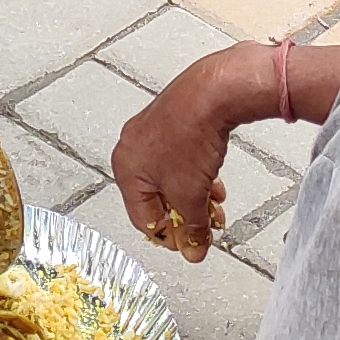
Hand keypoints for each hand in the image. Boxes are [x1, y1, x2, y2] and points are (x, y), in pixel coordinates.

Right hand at [113, 59, 237, 257]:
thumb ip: (192, 227)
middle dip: (185, 215)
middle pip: (157, 198)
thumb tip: (192, 247)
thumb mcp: (190, 195)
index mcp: (125, 167)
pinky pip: (180, 159)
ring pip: (171, 178)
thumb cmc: (190, 131)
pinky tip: (213, 181)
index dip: (170, 237)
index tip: (189, 245)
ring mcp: (152, 132)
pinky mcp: (173, 121)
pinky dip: (196, 175)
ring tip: (213, 205)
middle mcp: (133, 147)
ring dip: (193, 196)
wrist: (214, 92)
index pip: (143, 218)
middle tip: (203, 229)